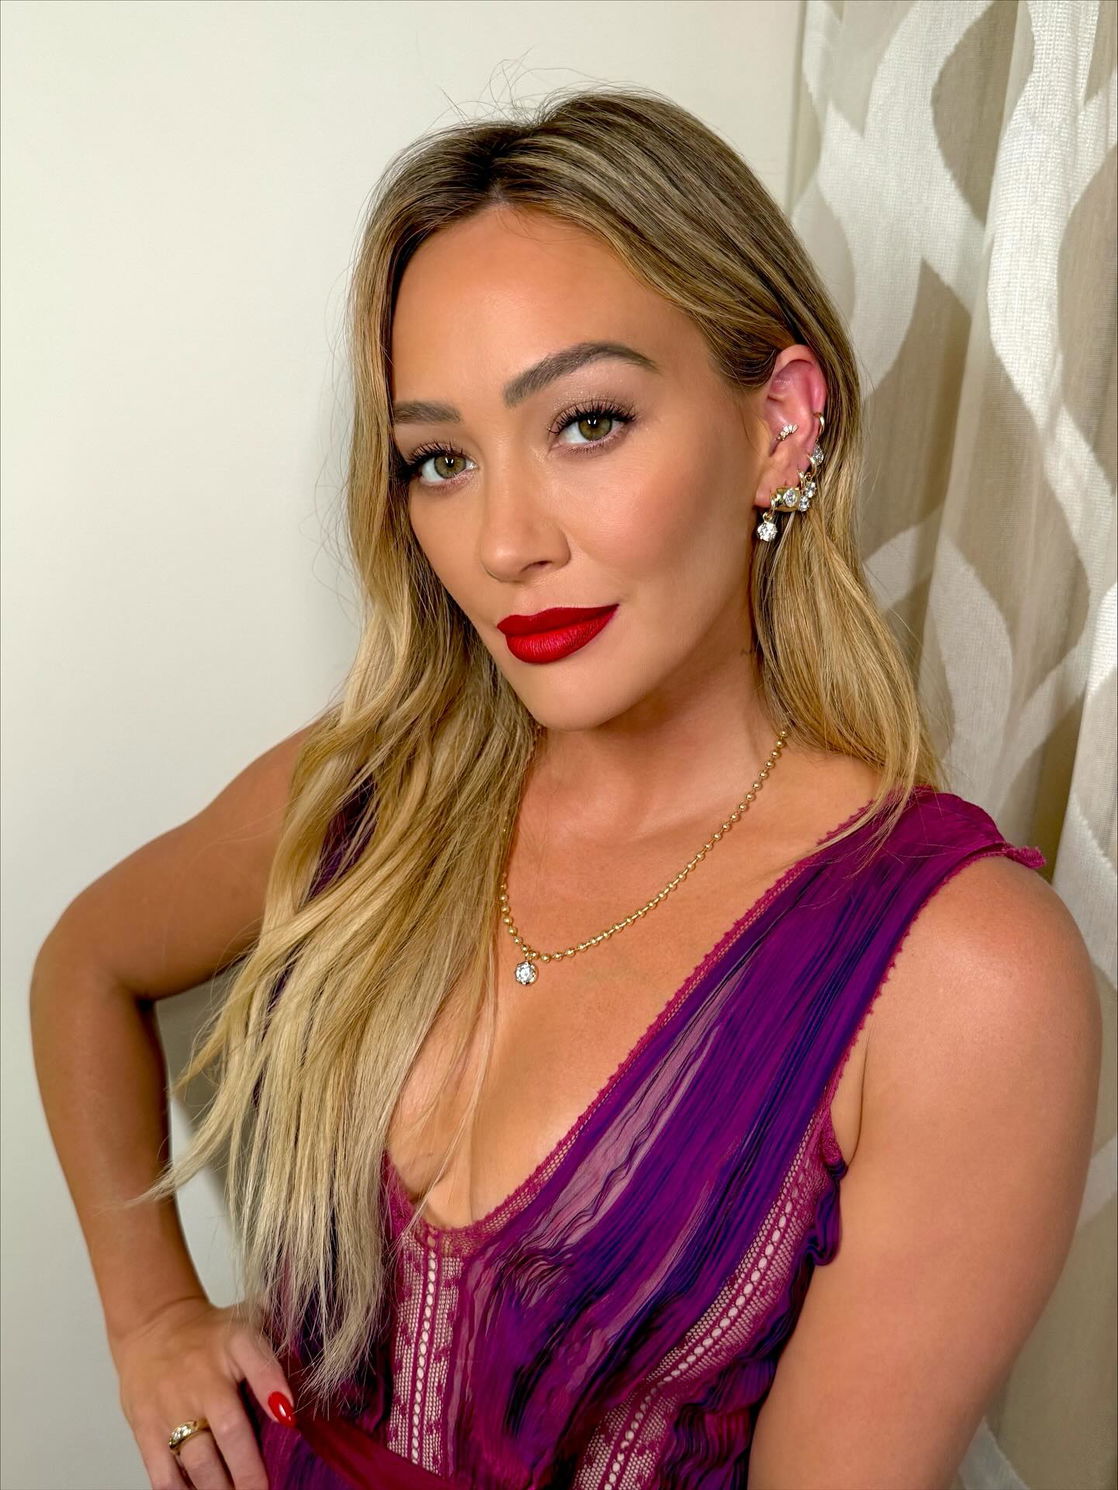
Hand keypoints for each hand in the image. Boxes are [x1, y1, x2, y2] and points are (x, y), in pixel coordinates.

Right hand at [111, 1295, 297, 1489]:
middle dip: (251, 1470)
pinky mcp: (145, 1428)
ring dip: (220, 1488)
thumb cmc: (209, 1335)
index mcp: (233, 1344)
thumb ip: (271, 1359)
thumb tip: (293, 1402)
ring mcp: (171, 1406)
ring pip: (199, 1460)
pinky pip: (164, 1474)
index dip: (273, 1388)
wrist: (153, 1326)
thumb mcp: (245, 1329)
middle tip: (264, 1489)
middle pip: (230, 1430)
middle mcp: (201, 1377)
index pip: (257, 1362)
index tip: (289, 1418)